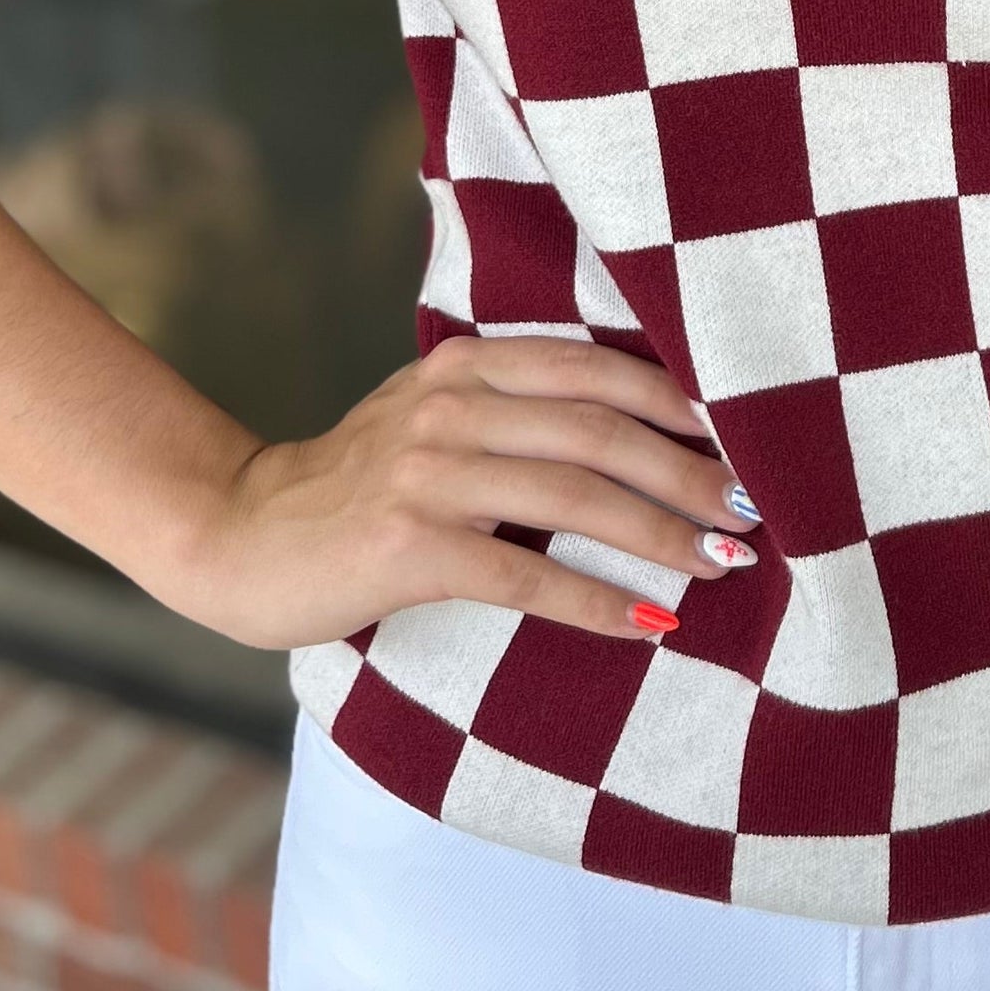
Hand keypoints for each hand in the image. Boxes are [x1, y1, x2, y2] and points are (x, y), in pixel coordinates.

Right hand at [162, 333, 759, 650]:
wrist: (236, 535)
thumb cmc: (354, 487)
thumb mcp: (430, 420)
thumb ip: (513, 411)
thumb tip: (643, 437)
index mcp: (463, 366)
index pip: (594, 370)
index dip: (677, 404)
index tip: (745, 439)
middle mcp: (448, 406)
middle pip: (598, 432)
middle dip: (688, 472)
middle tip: (753, 513)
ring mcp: (425, 473)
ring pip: (573, 497)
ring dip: (660, 534)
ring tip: (723, 564)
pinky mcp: (407, 544)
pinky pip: (524, 574)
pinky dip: (595, 601)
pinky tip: (649, 624)